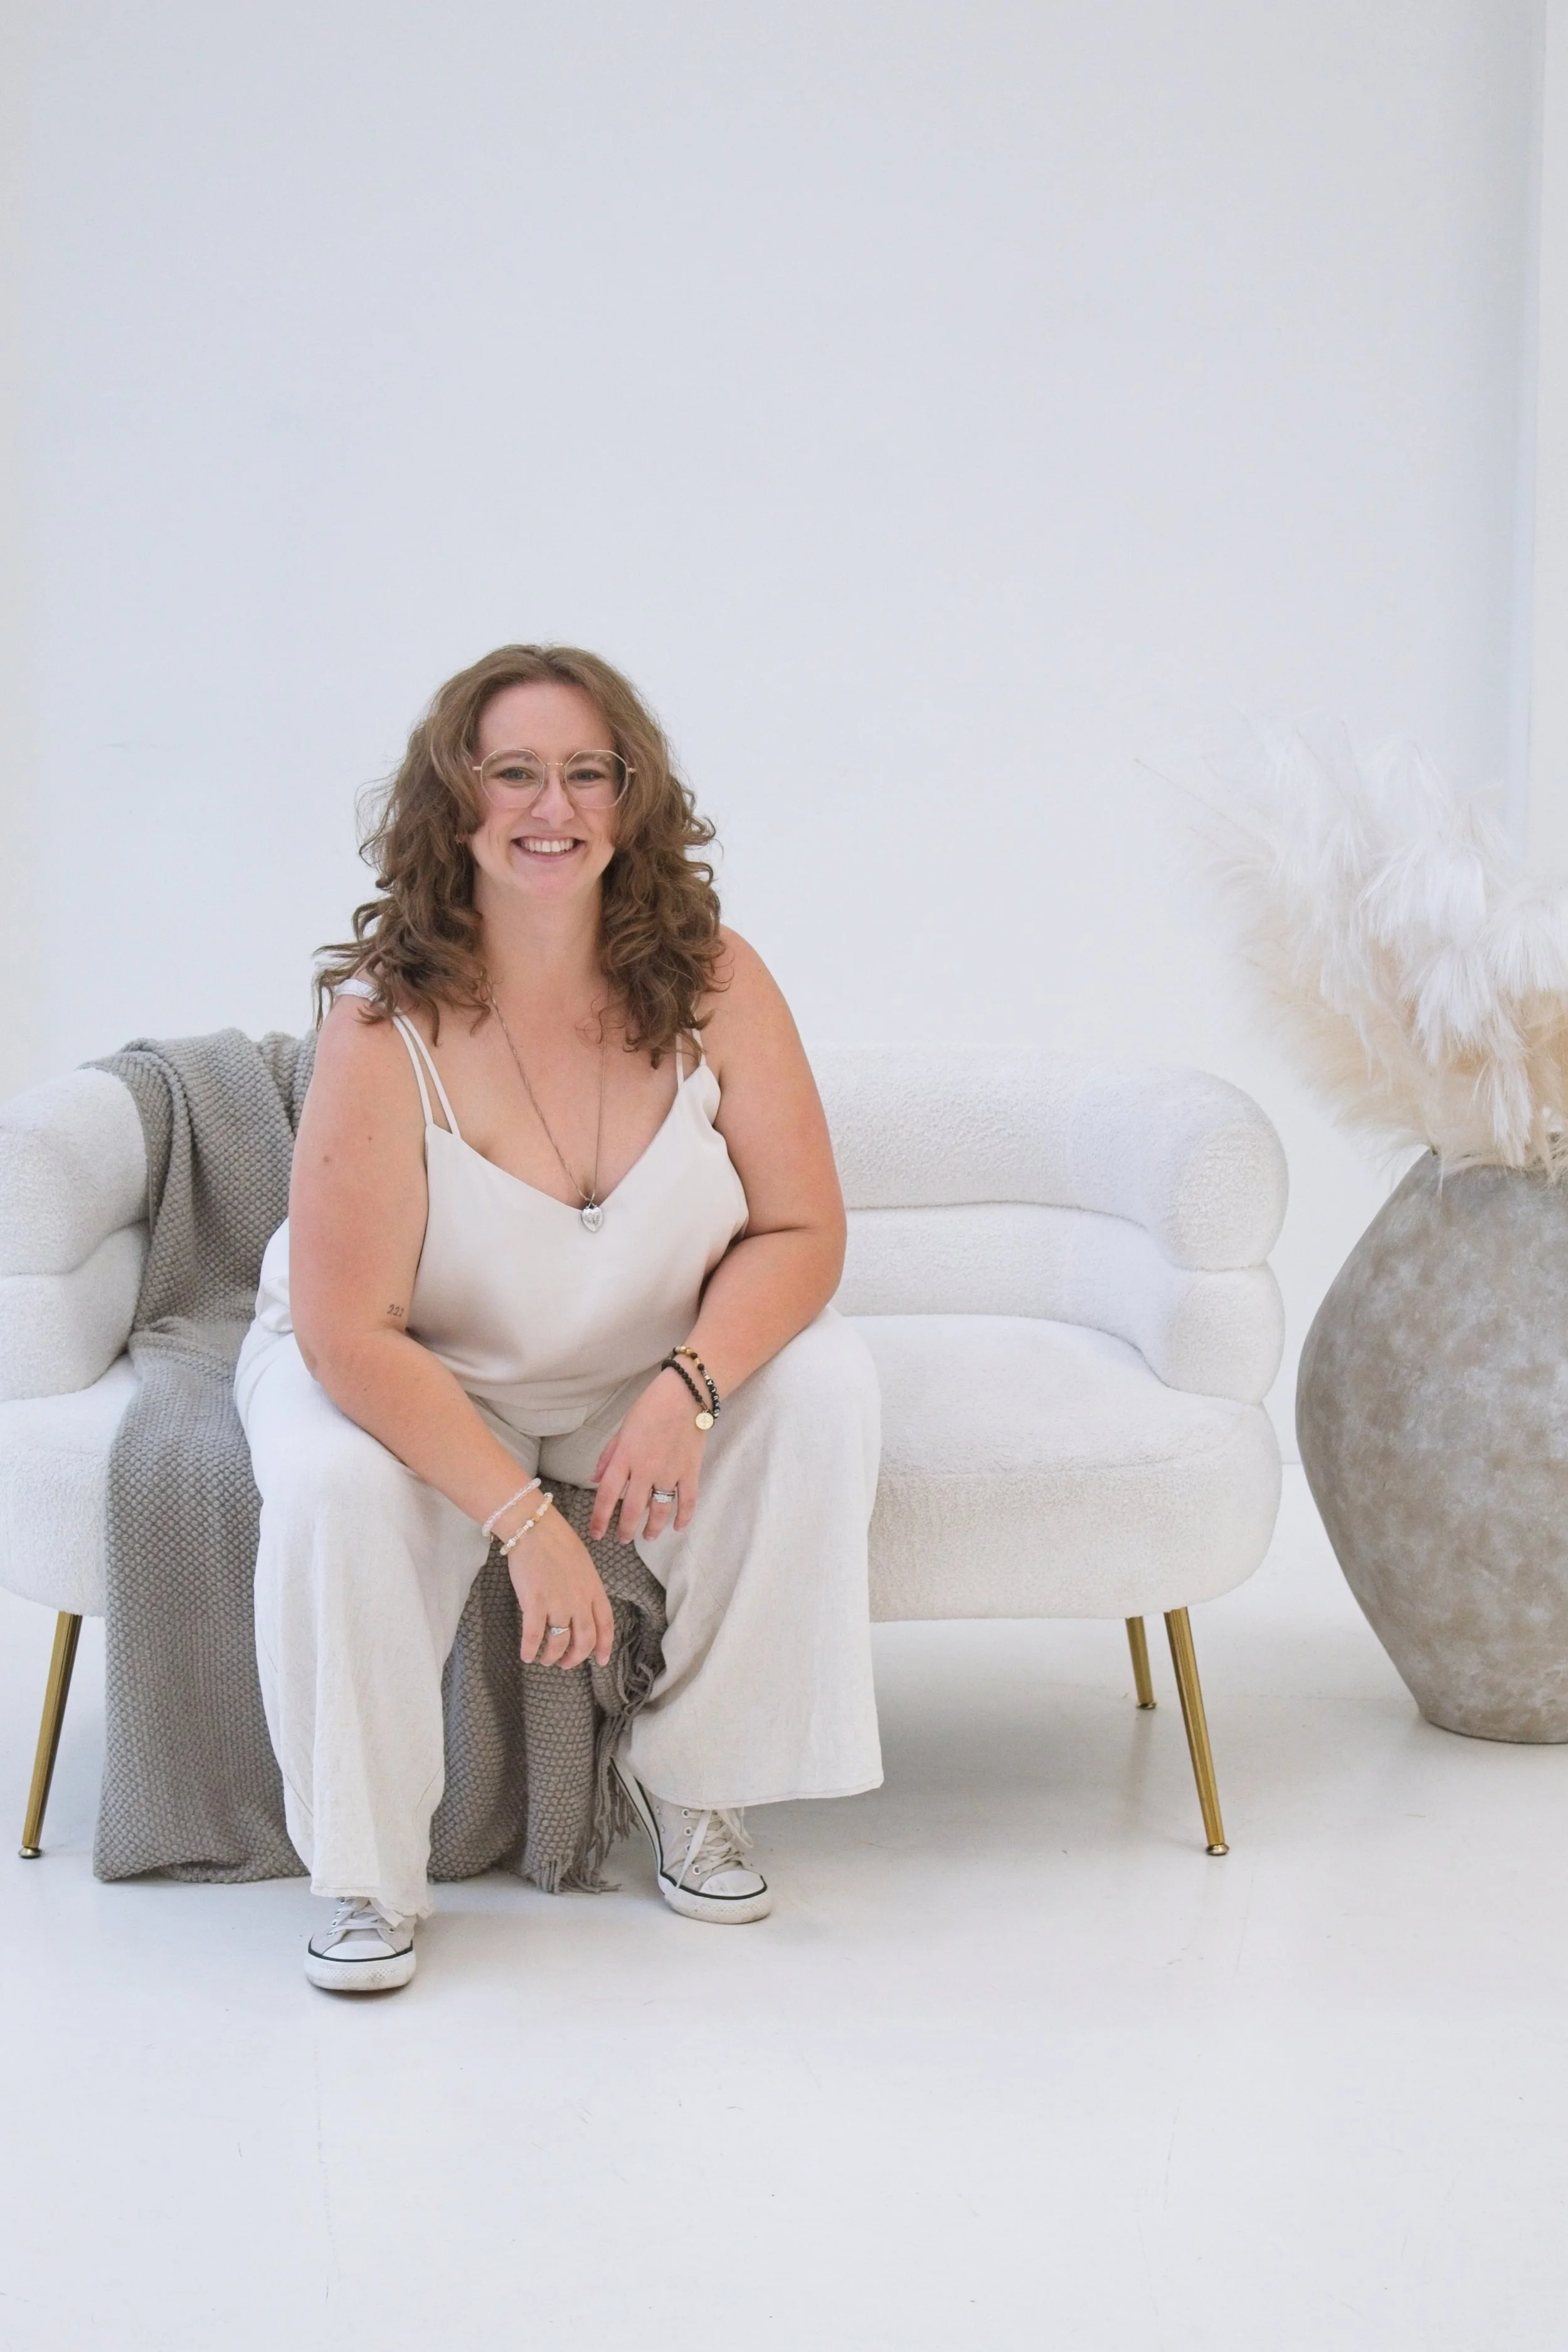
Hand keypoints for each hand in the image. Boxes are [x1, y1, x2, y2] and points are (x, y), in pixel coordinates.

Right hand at [507, 1504, 614, 1670]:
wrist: (535, 1528)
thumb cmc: (558, 1542)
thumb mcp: (583, 1565)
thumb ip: (585, 1588)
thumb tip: (582, 1607)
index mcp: (594, 1589)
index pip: (606, 1625)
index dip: (604, 1646)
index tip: (601, 1661)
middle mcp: (579, 1600)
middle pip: (584, 1640)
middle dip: (575, 1658)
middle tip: (565, 1664)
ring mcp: (558, 1602)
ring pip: (559, 1642)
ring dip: (552, 1656)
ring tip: (545, 1659)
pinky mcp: (535, 1603)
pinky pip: (534, 1636)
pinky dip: (530, 1650)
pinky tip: (526, 1656)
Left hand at [589, 1367, 708, 1543]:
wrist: (685, 1395)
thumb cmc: (649, 1408)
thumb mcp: (622, 1429)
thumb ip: (608, 1456)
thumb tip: (593, 1480)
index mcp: (624, 1458)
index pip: (607, 1495)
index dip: (600, 1518)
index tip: (596, 1534)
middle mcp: (645, 1470)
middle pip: (633, 1509)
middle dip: (625, 1529)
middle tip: (622, 1540)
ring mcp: (669, 1473)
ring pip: (660, 1510)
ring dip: (652, 1528)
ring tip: (647, 1536)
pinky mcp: (690, 1472)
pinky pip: (687, 1501)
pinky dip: (683, 1517)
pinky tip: (678, 1528)